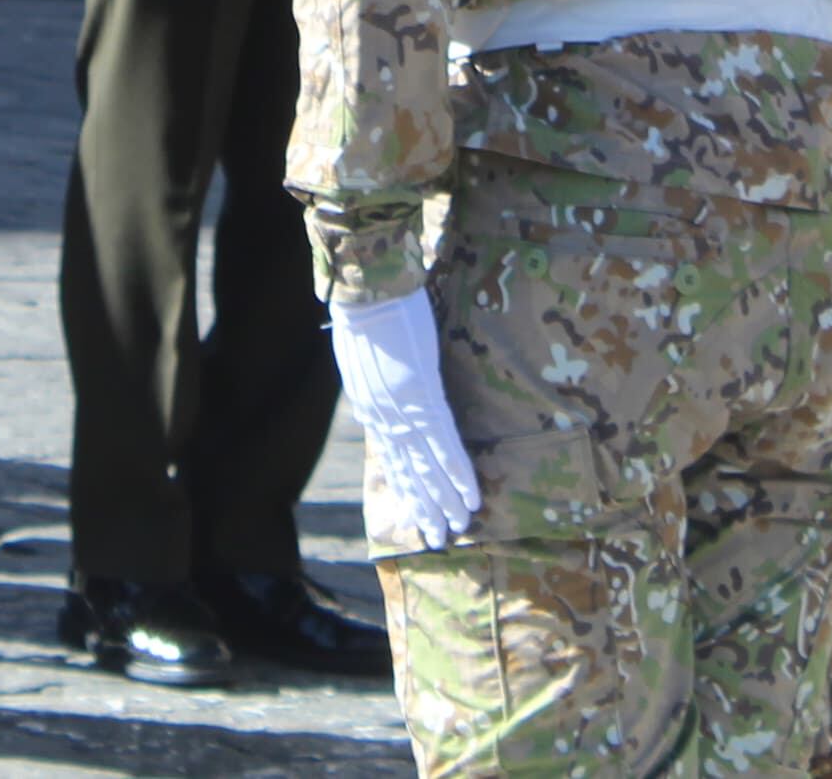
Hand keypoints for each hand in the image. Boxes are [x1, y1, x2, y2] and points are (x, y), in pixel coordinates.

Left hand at [327, 290, 480, 547]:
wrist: (367, 293)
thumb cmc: (365, 310)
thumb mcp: (361, 352)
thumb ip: (374, 376)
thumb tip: (380, 387)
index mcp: (371, 407)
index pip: (391, 457)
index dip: (404, 487)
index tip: (411, 513)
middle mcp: (385, 418)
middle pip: (409, 471)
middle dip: (424, 506)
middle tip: (437, 538)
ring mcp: (406, 412)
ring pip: (428, 467)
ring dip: (445, 500)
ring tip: (457, 528)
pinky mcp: (425, 400)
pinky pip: (446, 445)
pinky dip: (458, 473)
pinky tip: (470, 496)